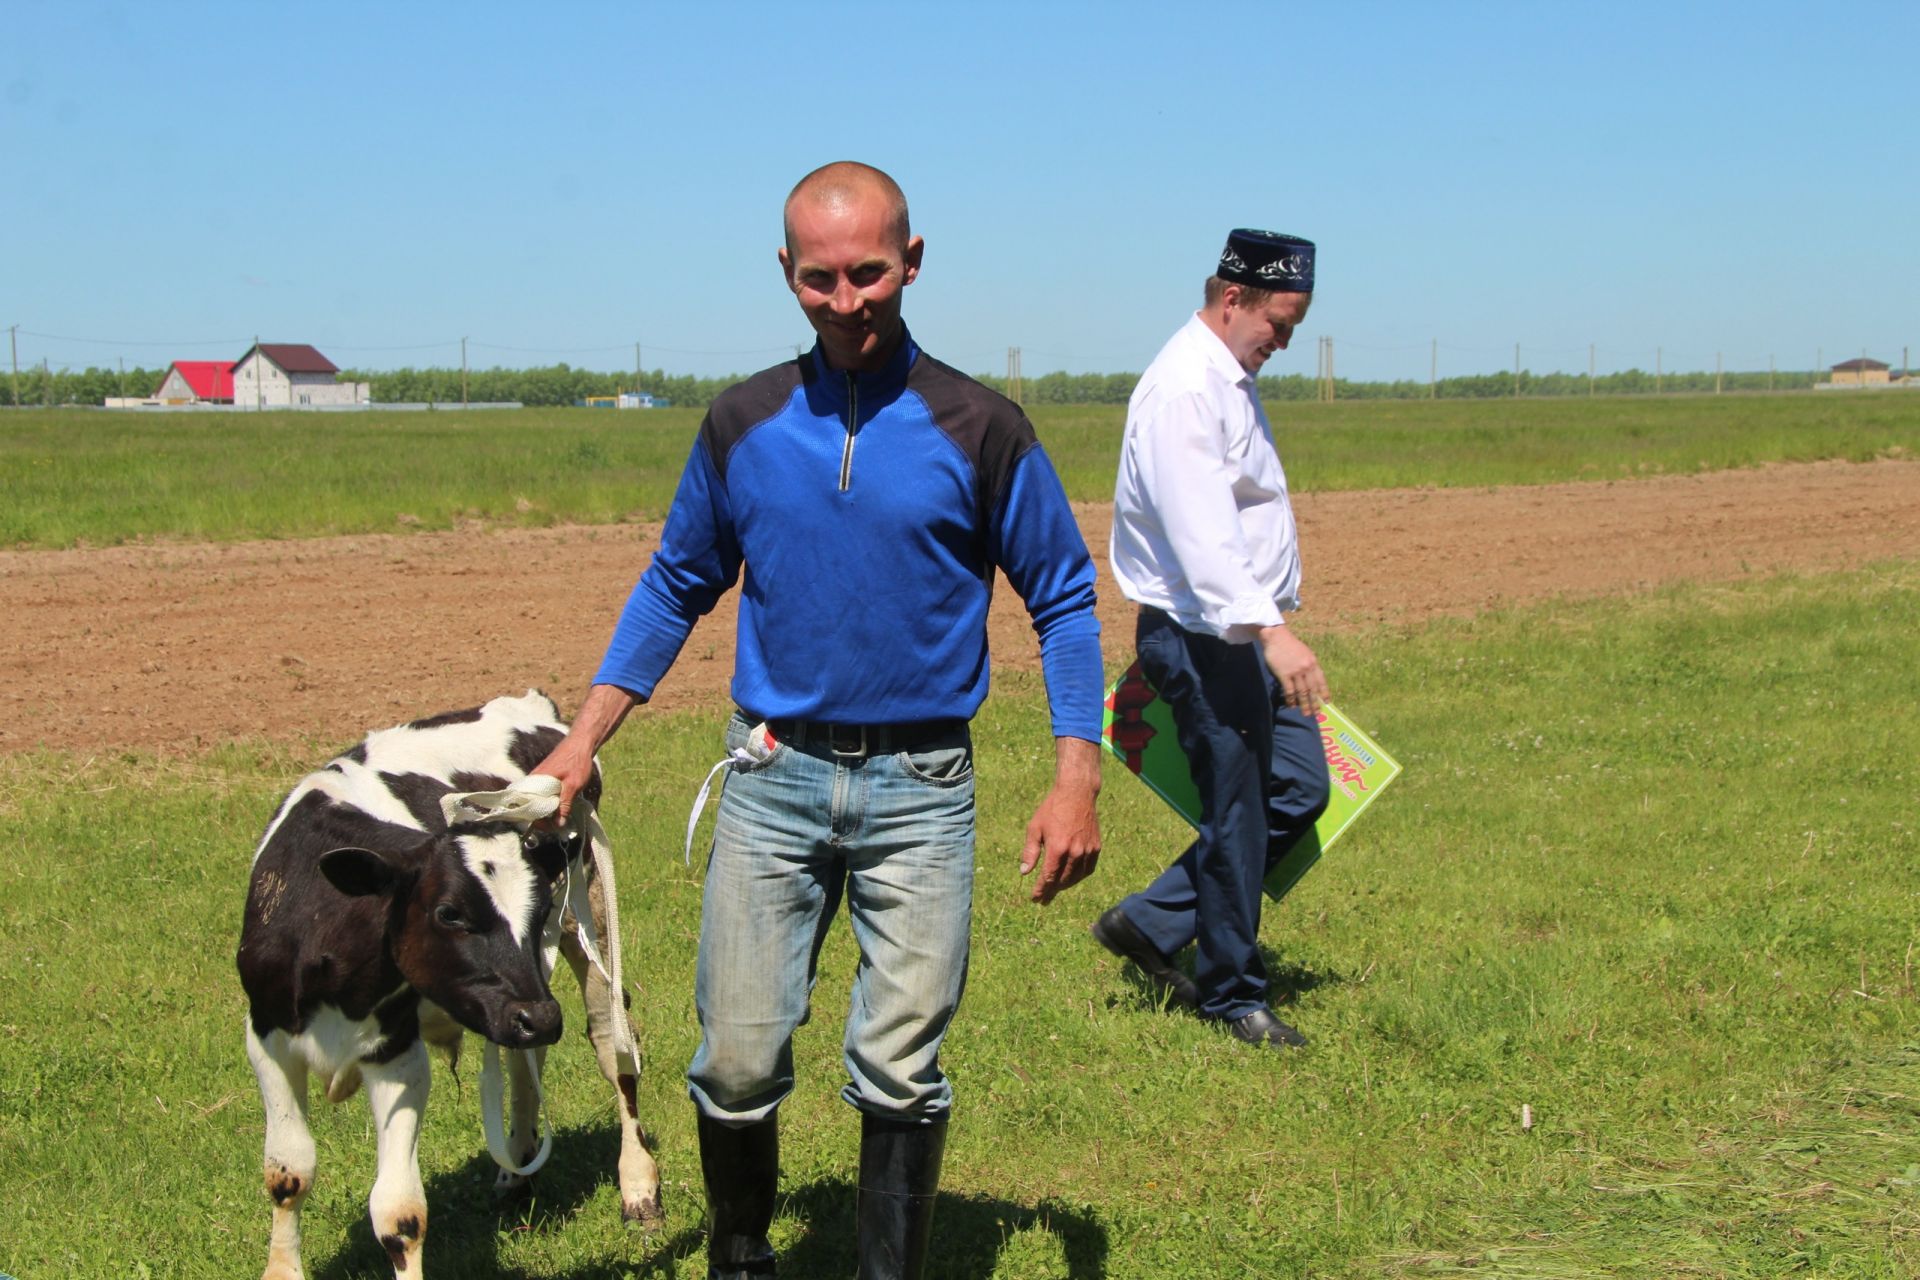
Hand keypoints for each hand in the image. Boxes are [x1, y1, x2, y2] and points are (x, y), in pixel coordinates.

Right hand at [530, 684, 637, 824]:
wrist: (580, 743)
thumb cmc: (576, 762)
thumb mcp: (573, 786)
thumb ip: (564, 804)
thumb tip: (558, 824)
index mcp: (535, 782)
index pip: (526, 808)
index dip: (537, 820)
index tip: (551, 827)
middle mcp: (532, 781)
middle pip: (531, 806)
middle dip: (542, 818)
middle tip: (558, 824)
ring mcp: (537, 780)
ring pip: (537, 801)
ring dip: (547, 811)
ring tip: (560, 818)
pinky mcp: (543, 779)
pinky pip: (542, 795)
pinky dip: (549, 802)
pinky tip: (560, 806)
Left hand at [1021, 737, 1101, 903]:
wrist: (1077, 793)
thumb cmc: (1052, 809)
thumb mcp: (1035, 828)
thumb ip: (1030, 852)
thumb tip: (1024, 872)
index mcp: (1057, 848)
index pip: (1048, 877)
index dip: (1041, 890)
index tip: (1035, 898)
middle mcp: (1074, 852)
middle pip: (1062, 881)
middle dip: (1051, 891)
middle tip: (1043, 898)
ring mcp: (1087, 850)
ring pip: (1076, 877)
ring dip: (1065, 886)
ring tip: (1055, 890)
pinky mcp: (1096, 847)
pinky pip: (1088, 869)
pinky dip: (1079, 877)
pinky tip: (1071, 879)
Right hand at [1259, 625, 1328, 715]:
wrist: (1276, 637)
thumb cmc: (1290, 644)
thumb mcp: (1306, 653)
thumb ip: (1309, 665)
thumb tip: (1312, 679)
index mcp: (1313, 663)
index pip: (1321, 681)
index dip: (1324, 693)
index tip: (1327, 702)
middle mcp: (1307, 668)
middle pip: (1312, 689)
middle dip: (1315, 703)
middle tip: (1316, 714)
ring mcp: (1296, 672)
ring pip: (1302, 692)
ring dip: (1304, 704)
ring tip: (1305, 713)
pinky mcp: (1284, 674)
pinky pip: (1289, 690)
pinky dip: (1291, 699)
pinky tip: (1291, 705)